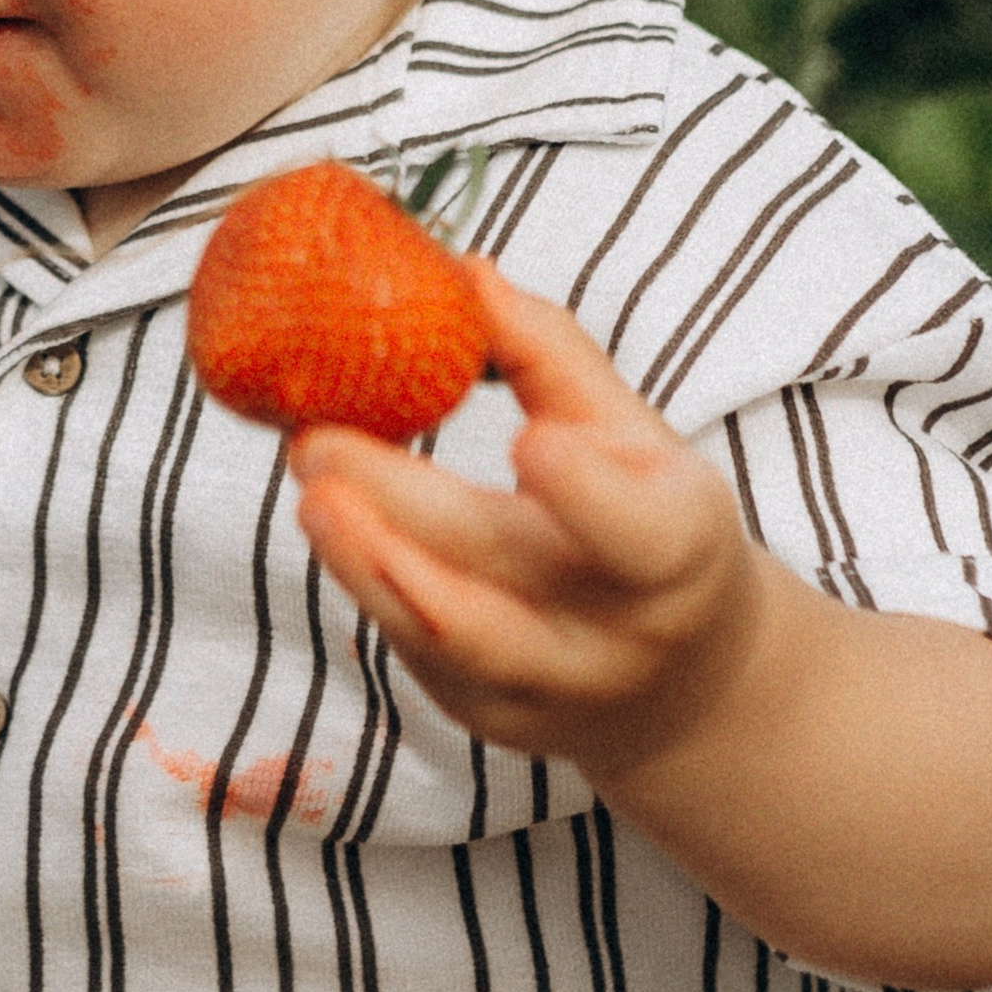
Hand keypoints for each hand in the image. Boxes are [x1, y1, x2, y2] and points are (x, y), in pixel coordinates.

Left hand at [286, 264, 764, 777]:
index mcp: (681, 553)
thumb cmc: (649, 526)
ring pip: (442, 631)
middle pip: (502, 570)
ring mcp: (551, 690)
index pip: (640, 534)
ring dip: (362, 559)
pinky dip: (374, 585)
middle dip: (398, 504)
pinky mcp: (489, 718)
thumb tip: (463, 272)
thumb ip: (556, 360)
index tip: (525, 438)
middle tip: (317, 440)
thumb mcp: (639, 439)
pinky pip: (417, 652)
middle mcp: (618, 634)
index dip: (587, 494)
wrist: (681, 682)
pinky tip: (342, 529)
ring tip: (310, 492)